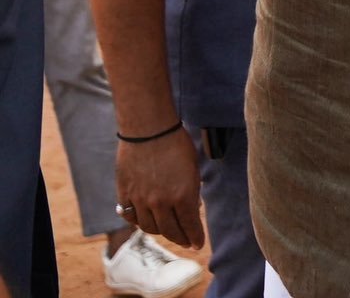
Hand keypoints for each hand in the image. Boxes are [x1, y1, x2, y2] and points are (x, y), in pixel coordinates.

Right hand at [115, 130, 204, 249]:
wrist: (148, 130)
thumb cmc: (176, 144)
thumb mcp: (193, 168)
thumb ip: (191, 191)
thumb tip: (192, 208)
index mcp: (182, 196)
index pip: (190, 225)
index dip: (195, 237)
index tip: (198, 244)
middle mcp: (160, 202)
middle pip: (170, 231)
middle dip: (180, 239)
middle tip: (186, 241)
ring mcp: (140, 200)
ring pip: (149, 227)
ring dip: (160, 232)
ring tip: (168, 231)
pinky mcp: (125, 195)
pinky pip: (131, 217)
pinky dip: (139, 222)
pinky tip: (146, 221)